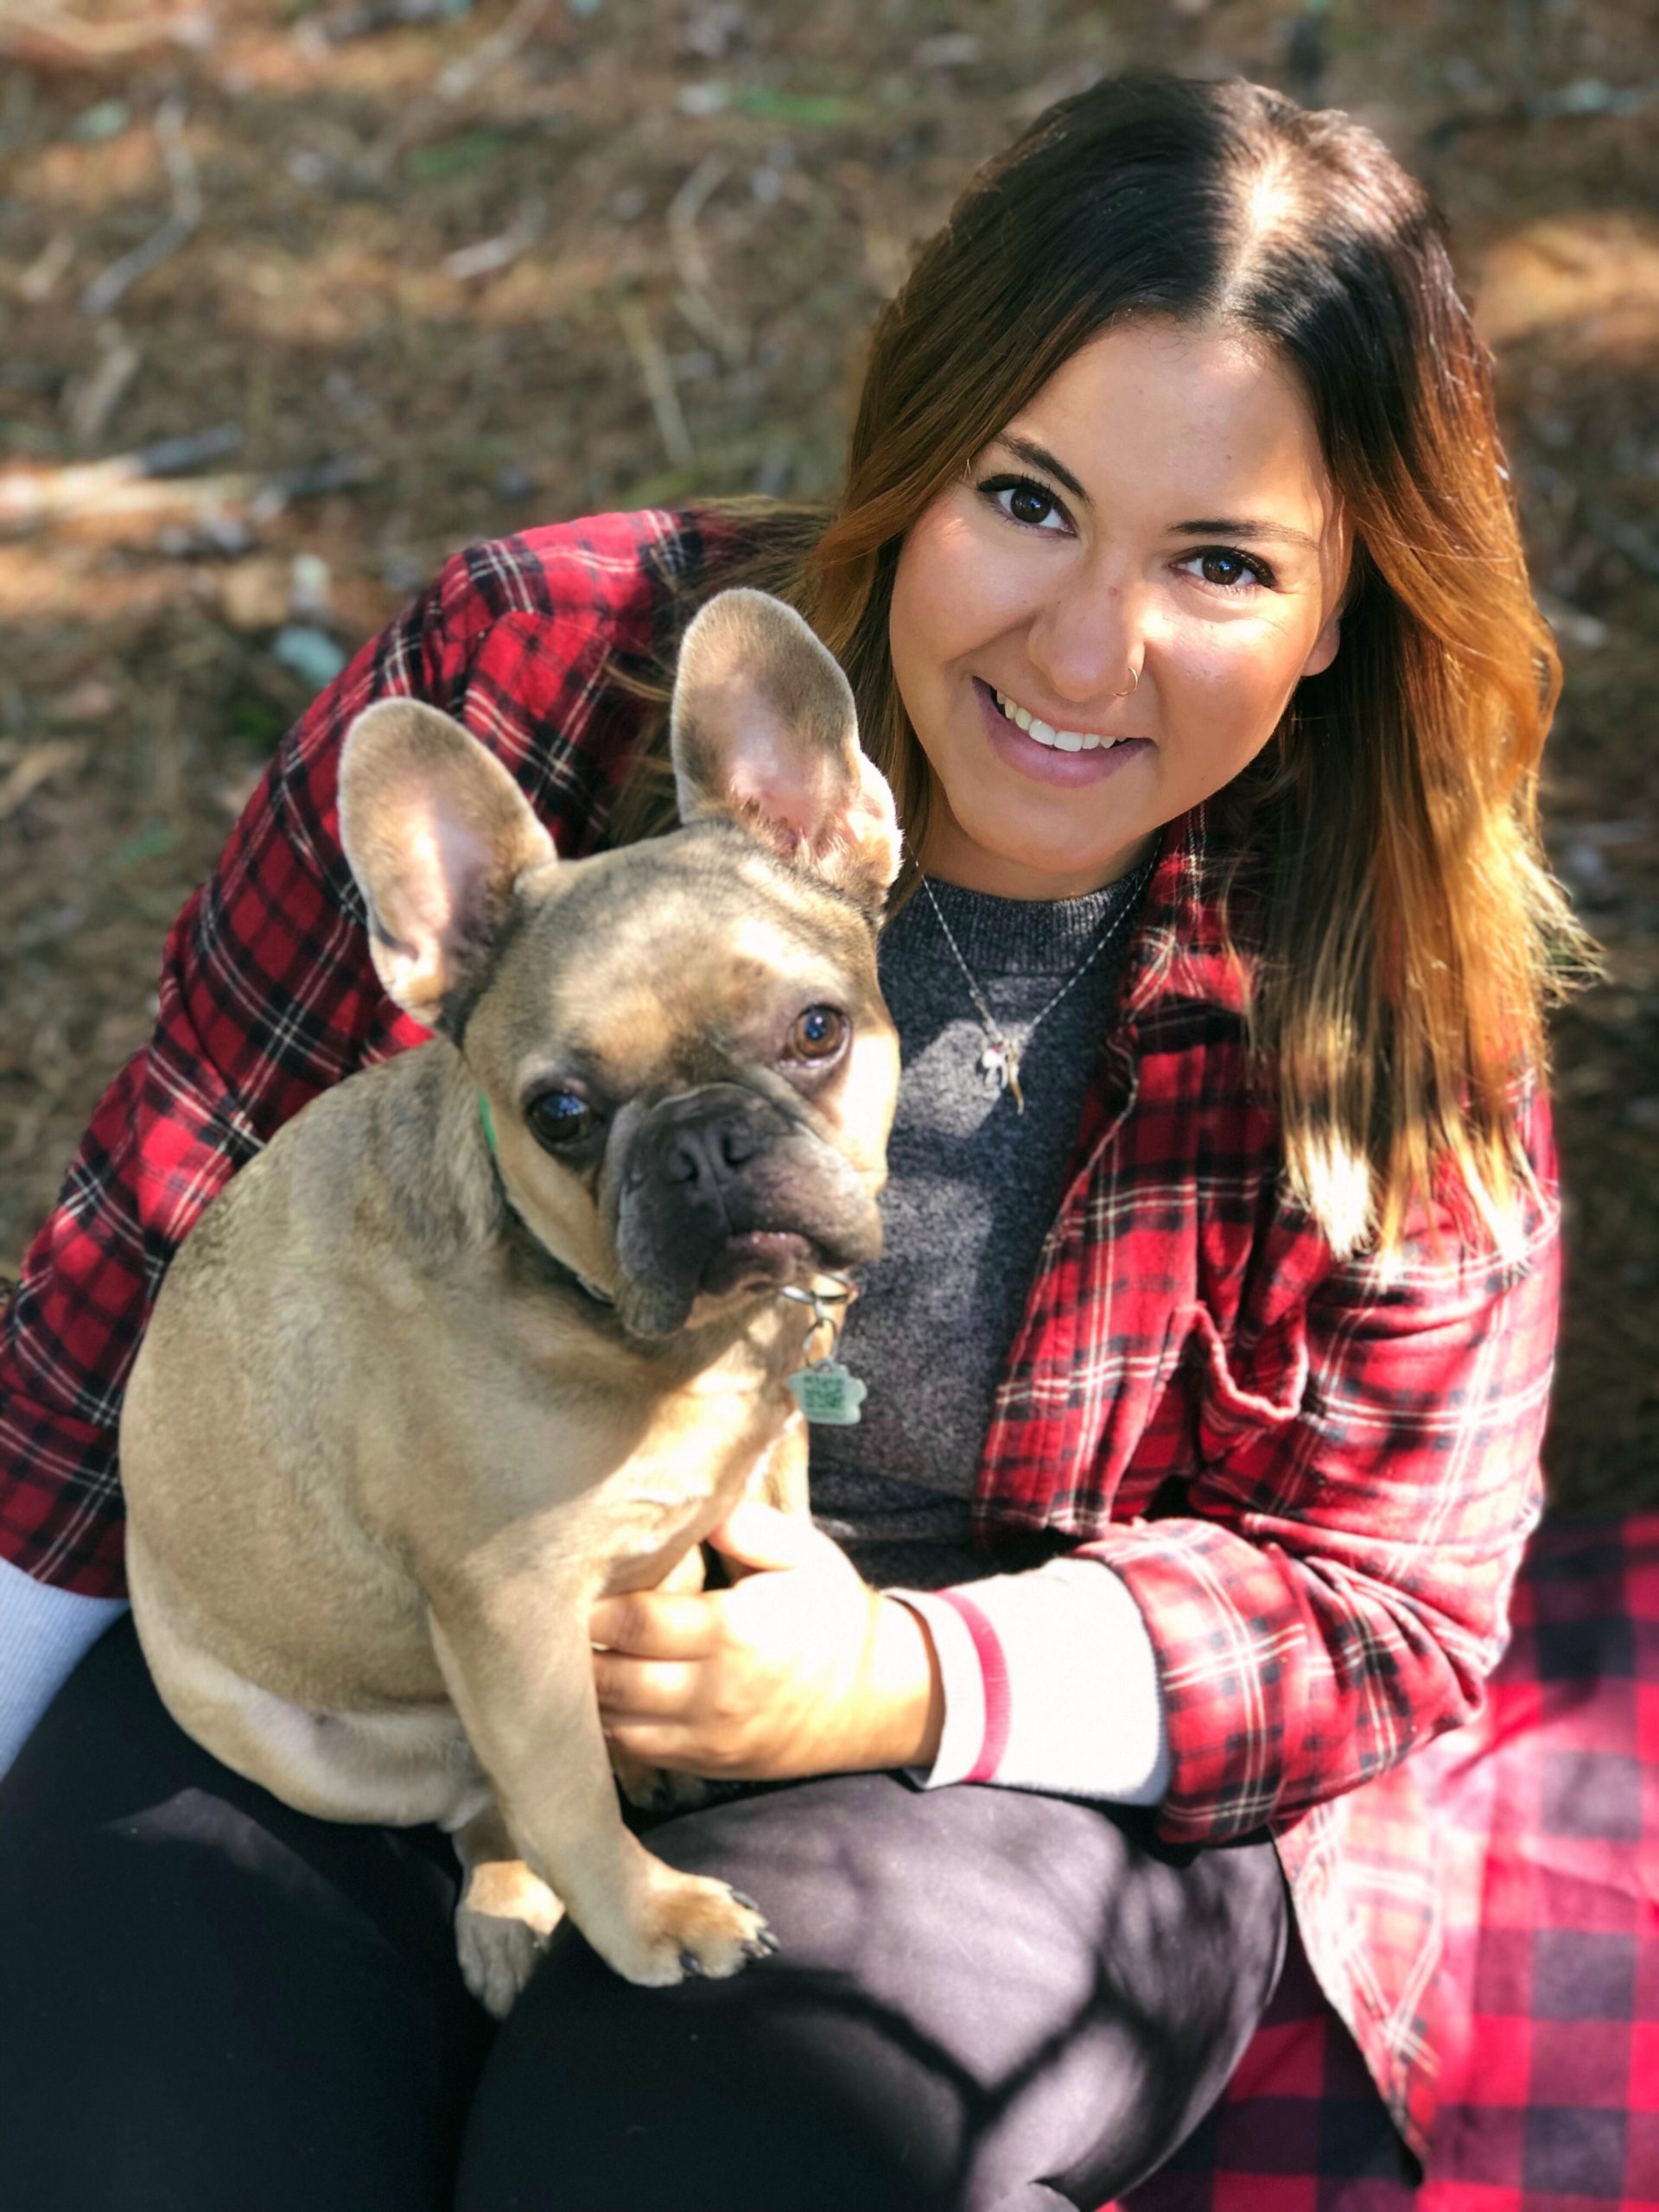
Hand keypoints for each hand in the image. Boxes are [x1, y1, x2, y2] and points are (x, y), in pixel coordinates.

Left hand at [590, 1500, 943, 1781]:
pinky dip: (608, 1721)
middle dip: (573, 1649)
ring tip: (565, 1651)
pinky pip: (635, 1748)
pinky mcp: (704, 1765)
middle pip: (611, 1677)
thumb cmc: (832, 1615)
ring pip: (614, 1720)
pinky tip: (596, 1689)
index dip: (592, 1604)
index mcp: (734, 1632)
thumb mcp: (805, 1554)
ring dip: (584, 1689)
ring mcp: (706, 1738)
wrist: (876, 1698)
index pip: (635, 1622)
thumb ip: (747, 1527)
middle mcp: (713, 1693)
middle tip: (549, 1616)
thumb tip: (694, 1508)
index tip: (563, 1580)